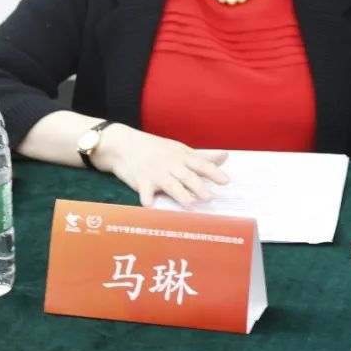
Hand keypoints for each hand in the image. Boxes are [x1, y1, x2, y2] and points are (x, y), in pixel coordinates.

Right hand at [92, 124, 229, 206]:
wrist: (124, 144)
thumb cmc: (155, 149)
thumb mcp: (179, 150)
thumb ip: (202, 156)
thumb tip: (225, 156)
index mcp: (182, 157)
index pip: (201, 164)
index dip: (214, 172)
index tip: (225, 181)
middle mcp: (171, 165)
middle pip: (187, 176)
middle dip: (199, 186)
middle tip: (210, 197)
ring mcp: (156, 173)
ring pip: (170, 184)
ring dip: (180, 194)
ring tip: (190, 203)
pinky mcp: (141, 181)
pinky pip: (145, 191)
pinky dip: (146, 197)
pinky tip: (149, 205)